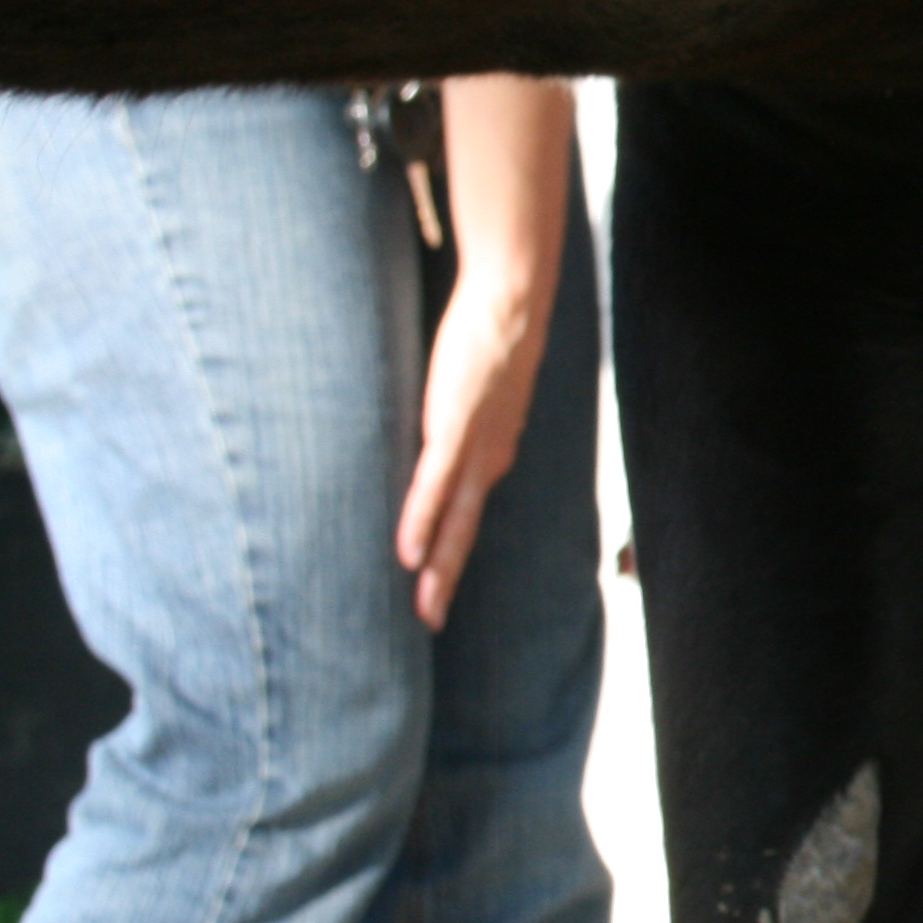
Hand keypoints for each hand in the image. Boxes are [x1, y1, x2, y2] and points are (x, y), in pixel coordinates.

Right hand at [396, 75, 573, 628]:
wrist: (514, 300)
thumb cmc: (491, 336)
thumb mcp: (475, 387)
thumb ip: (458, 412)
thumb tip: (443, 421)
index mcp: (494, 451)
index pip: (470, 512)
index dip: (452, 551)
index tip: (436, 585)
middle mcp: (490, 457)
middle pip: (466, 530)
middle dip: (447, 578)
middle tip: (431, 622)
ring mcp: (474, 446)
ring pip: (453, 520)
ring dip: (437, 567)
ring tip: (423, 608)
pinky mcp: (455, 427)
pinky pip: (434, 486)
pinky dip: (422, 521)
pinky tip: (408, 555)